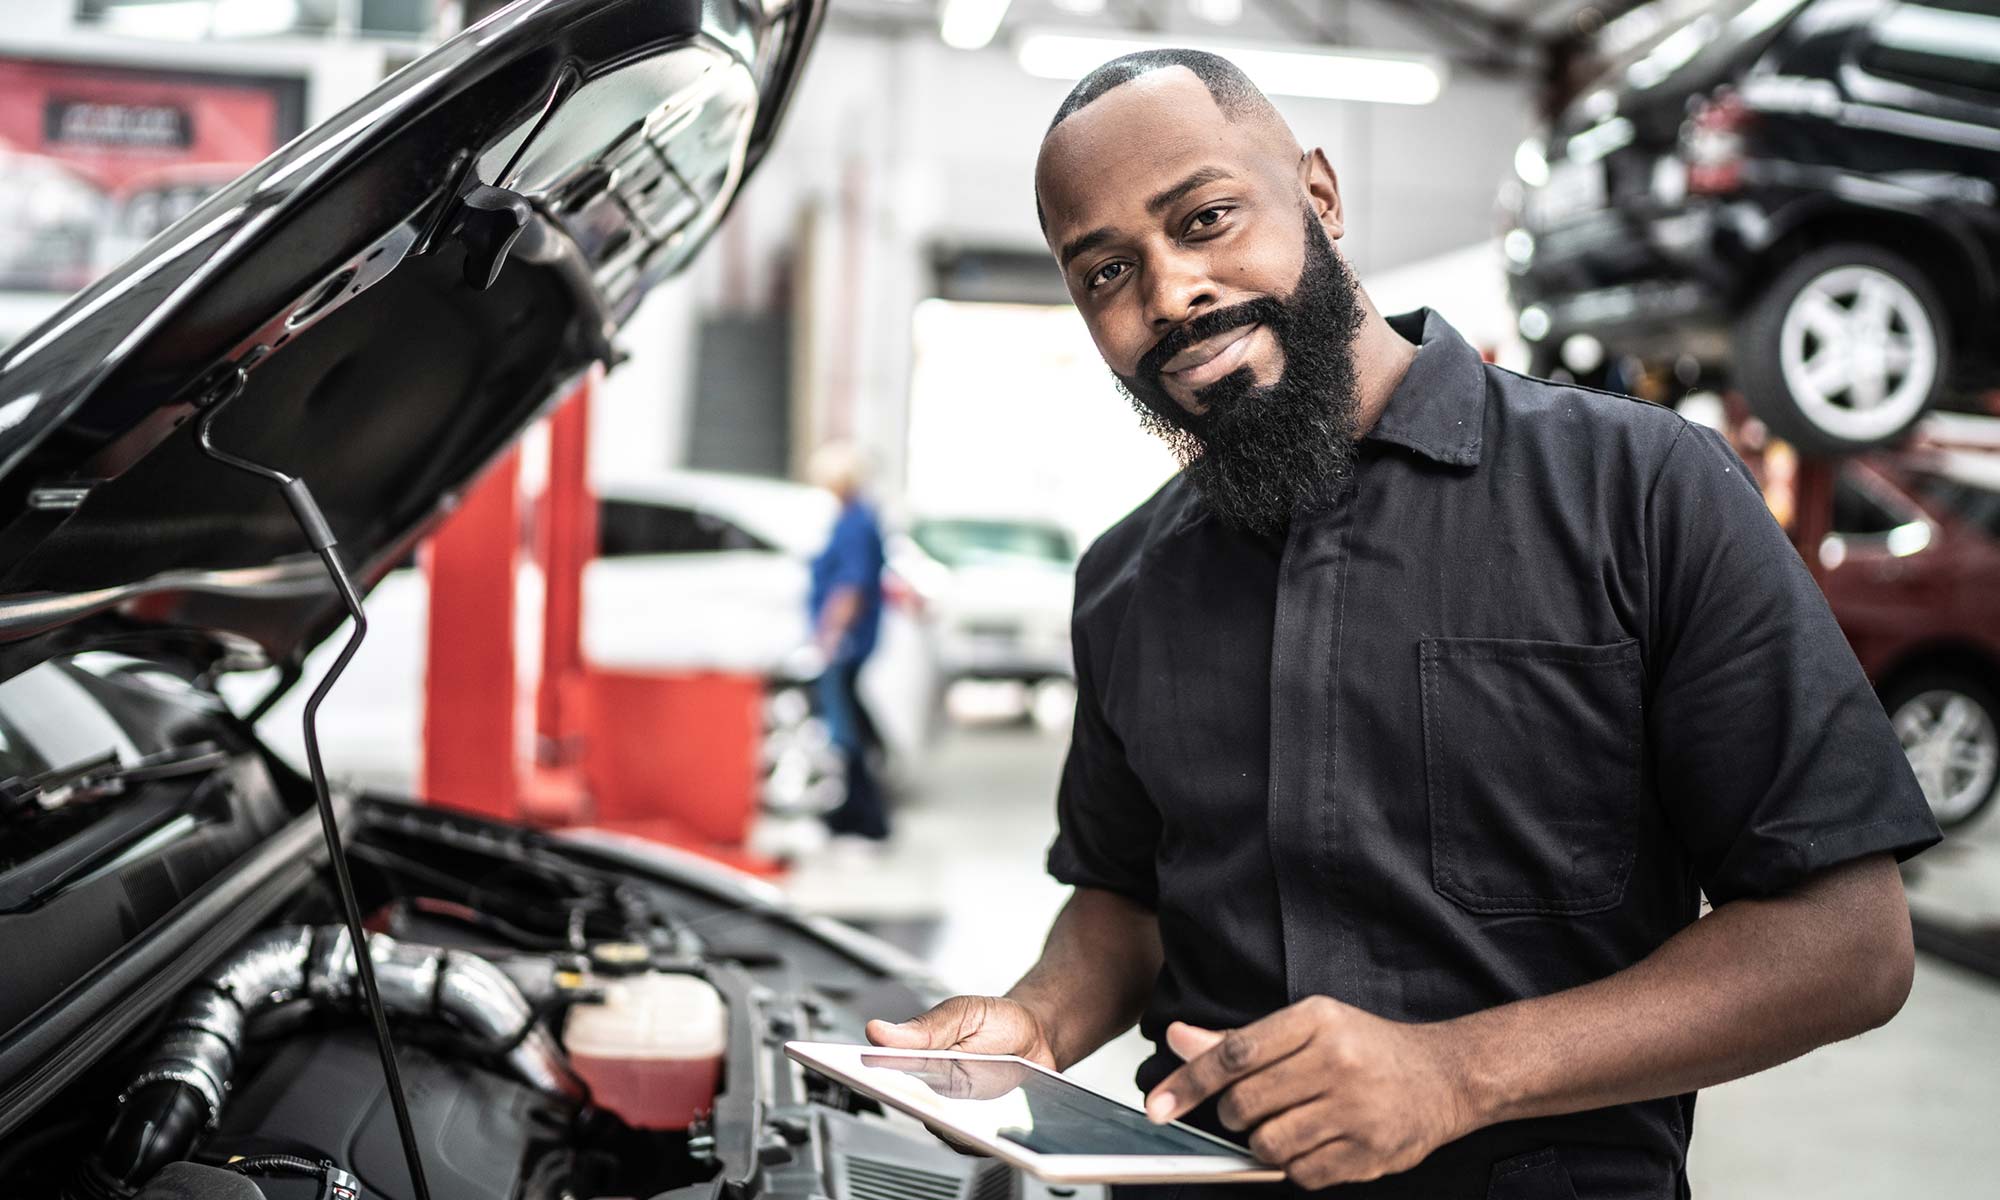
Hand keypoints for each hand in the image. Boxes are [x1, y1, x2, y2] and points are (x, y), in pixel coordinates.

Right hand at [866, 997, 1059, 1156]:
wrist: (1037, 1037)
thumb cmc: (995, 1023)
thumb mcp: (962, 1013)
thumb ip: (925, 1027)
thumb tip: (878, 1031)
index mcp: (915, 1058)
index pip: (882, 1074)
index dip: (871, 1077)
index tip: (867, 1072)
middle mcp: (929, 1091)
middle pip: (909, 1106)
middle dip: (913, 1100)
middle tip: (920, 1091)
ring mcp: (953, 1114)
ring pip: (939, 1127)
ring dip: (946, 1121)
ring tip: (956, 1110)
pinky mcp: (977, 1132)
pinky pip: (969, 1142)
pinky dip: (975, 1135)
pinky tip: (984, 1123)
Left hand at [1144, 996, 1477, 1190]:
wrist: (1444, 1078)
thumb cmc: (1367, 1049)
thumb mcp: (1307, 1027)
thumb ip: (1239, 1041)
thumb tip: (1178, 1038)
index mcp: (1317, 1020)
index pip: (1235, 1054)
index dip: (1189, 1082)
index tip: (1158, 1106)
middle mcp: (1337, 1061)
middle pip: (1245, 1104)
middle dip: (1236, 1115)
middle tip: (1258, 1107)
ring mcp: (1355, 1109)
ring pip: (1268, 1144)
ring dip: (1266, 1143)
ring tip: (1295, 1123)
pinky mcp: (1369, 1152)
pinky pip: (1300, 1174)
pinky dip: (1296, 1166)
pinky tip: (1319, 1141)